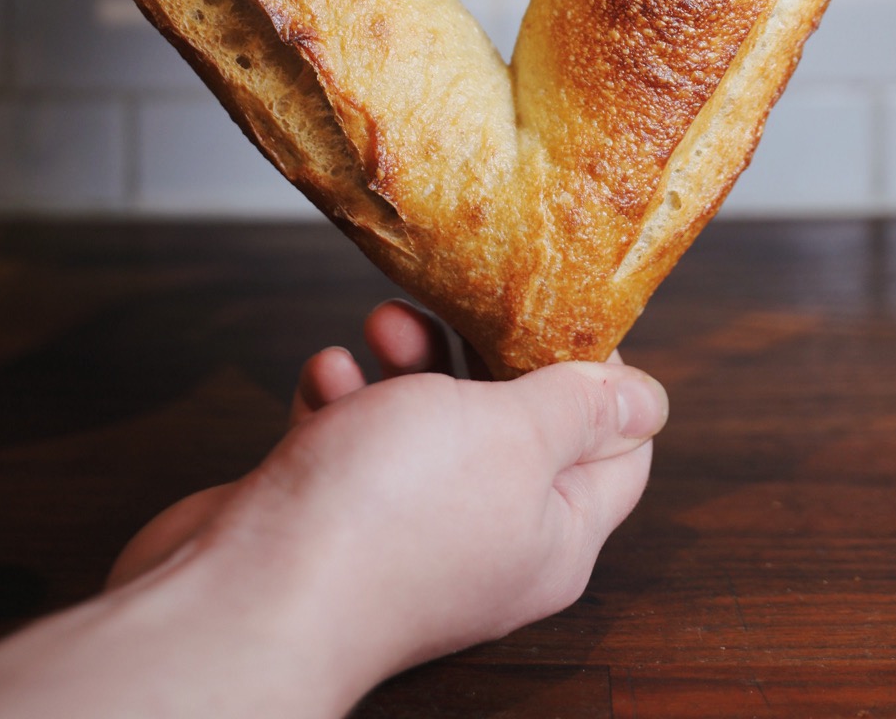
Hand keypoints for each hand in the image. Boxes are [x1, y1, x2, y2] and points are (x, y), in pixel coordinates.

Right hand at [0, 304, 666, 718]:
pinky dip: (341, 396)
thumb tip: (647, 398)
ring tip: (378, 329)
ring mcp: (407, 528)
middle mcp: (487, 537)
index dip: (599, 374)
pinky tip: (326, 379)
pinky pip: (353, 436)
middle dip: (482, 349)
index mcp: (553, 533)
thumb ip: (581, 405)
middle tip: (455, 304)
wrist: (249, 590)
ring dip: (404, 360)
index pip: (616, 448)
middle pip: (513, 421)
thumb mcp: (515, 433)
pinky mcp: (333, 513)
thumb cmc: (386, 516)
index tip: (558, 309)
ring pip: (426, 419)